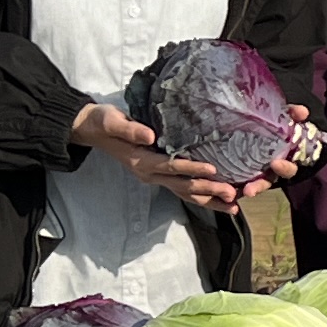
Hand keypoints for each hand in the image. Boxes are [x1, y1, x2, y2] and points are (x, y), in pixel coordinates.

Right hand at [72, 100, 254, 209]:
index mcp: (141, 161)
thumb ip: (130, 128)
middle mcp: (150, 174)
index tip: (213, 170)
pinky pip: (183, 189)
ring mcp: (155, 177)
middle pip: (183, 186)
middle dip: (208, 191)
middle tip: (232, 194)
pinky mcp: (159, 175)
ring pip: (185, 193)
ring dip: (209, 200)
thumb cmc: (103, 123)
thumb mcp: (112, 121)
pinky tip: (219, 199)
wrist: (93, 131)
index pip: (170, 166)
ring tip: (233, 205)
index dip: (191, 168)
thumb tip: (150, 135)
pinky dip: (202, 196)